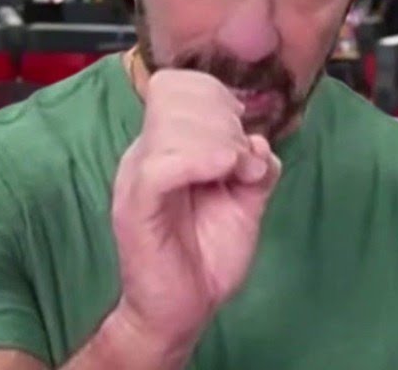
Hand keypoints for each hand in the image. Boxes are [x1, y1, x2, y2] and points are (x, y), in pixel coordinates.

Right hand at [109, 69, 282, 354]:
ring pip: (171, 126)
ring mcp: (137, 178)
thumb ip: (254, 166)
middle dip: (223, 117)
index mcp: (164, 146)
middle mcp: (144, 153)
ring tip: (240, 172)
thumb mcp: (244, 201)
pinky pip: (161, 165)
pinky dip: (199, 159)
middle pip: (175, 94)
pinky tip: (225, 170)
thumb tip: (260, 140)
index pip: (176, 85)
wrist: (182, 312)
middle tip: (244, 158)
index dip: (214, 93)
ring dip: (221, 140)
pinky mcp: (138, 207)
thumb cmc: (207, 256)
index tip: (242, 128)